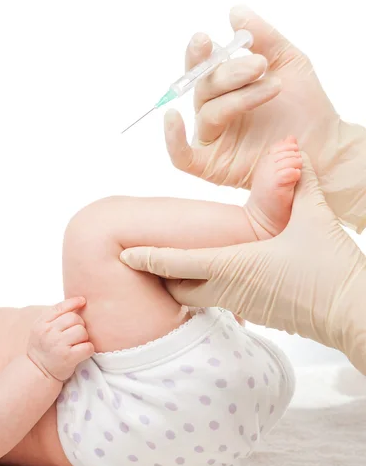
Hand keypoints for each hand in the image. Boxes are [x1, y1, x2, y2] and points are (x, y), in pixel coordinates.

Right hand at [27, 297, 94, 380]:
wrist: (38, 372)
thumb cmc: (43, 348)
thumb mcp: (40, 329)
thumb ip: (53, 317)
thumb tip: (76, 302)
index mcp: (41, 323)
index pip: (60, 307)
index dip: (74, 302)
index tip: (83, 301)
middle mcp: (48, 332)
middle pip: (75, 318)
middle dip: (79, 325)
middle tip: (75, 334)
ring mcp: (58, 345)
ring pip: (82, 331)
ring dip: (84, 337)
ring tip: (77, 343)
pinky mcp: (68, 358)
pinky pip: (87, 346)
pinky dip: (88, 349)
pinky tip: (81, 352)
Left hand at [120, 153, 365, 373]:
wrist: (353, 315)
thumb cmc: (329, 270)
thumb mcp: (312, 219)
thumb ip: (297, 183)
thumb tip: (293, 151)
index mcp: (230, 266)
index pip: (174, 263)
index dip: (146, 258)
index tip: (124, 254)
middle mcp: (227, 289)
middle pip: (177, 287)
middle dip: (162, 274)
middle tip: (149, 259)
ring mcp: (242, 305)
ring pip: (198, 296)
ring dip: (186, 282)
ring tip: (180, 263)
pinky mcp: (258, 313)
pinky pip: (222, 301)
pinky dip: (212, 288)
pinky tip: (224, 273)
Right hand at [165, 6, 365, 231]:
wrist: (323, 143)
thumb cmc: (304, 106)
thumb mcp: (288, 62)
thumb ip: (263, 38)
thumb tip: (234, 12)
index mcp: (225, 88)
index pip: (202, 69)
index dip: (198, 55)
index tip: (206, 39)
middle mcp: (214, 112)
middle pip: (205, 88)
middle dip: (229, 73)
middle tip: (258, 65)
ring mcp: (212, 139)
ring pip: (207, 114)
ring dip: (237, 98)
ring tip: (272, 87)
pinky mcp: (210, 165)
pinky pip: (181, 156)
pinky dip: (172, 140)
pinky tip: (173, 119)